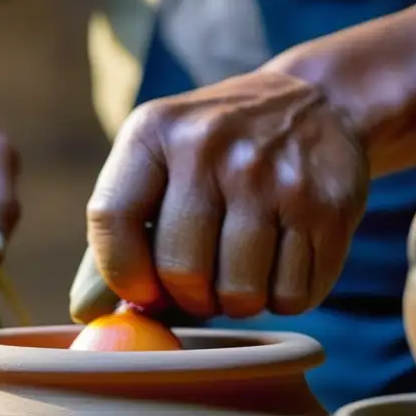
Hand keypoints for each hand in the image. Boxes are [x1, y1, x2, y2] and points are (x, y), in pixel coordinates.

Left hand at [70, 71, 367, 322]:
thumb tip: (86, 312)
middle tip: (202, 284)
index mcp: (153, 131)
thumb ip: (116, 235)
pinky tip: (283, 262)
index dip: (122, 275)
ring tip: (243, 269)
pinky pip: (295, 295)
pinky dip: (285, 297)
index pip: (111, 219)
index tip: (143, 290)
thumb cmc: (214, 153)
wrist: (317, 103)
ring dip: (239, 302)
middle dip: (190, 297)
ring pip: (242, 293)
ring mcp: (275, 175)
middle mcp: (211, 146)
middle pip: (182, 272)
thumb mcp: (157, 165)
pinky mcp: (329, 205)